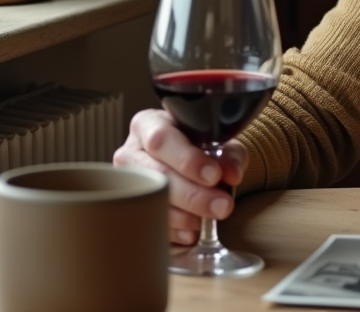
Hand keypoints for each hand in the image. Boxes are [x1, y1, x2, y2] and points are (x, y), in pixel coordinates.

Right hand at [113, 108, 249, 244]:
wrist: (183, 160)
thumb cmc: (197, 146)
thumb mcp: (218, 142)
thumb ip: (229, 154)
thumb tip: (232, 175)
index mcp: (148, 125)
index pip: (162, 139)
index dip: (187, 159)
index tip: (214, 175)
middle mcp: (131, 153)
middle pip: (156, 176)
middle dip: (193, 195)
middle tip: (222, 206)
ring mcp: (126, 184)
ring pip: (151, 204)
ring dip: (185, 218)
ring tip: (208, 220)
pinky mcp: (129, 210)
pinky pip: (149, 225)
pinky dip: (174, 233)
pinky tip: (192, 231)